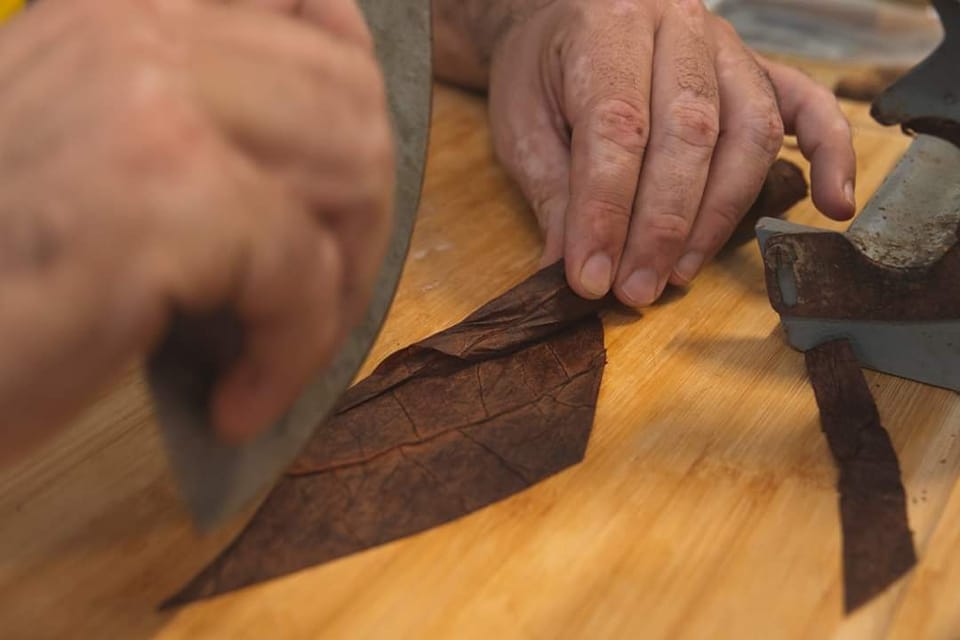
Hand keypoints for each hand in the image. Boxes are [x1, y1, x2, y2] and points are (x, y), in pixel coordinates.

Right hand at [0, 0, 392, 457]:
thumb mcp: (86, 153)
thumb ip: (195, 121)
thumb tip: (331, 158)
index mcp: (123, 10)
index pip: (308, 2)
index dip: (358, 89)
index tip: (350, 179)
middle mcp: (138, 32)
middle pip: (350, 99)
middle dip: (361, 215)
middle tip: (320, 297)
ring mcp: (151, 107)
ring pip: (349, 171)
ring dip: (338, 281)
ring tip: (280, 346)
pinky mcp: (163, 201)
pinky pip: (302, 274)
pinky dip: (293, 352)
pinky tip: (239, 401)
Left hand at [482, 0, 855, 304]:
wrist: (568, 16)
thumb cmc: (542, 71)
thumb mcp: (521, 123)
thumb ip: (550, 190)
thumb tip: (571, 268)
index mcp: (608, 25)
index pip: (617, 126)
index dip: (606, 212)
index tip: (591, 278)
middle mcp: (677, 25)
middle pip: (690, 133)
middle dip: (662, 226)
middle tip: (635, 289)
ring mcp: (727, 44)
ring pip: (747, 132)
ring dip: (717, 216)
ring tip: (679, 274)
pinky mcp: (757, 67)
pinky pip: (808, 106)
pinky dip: (830, 156)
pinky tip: (832, 206)